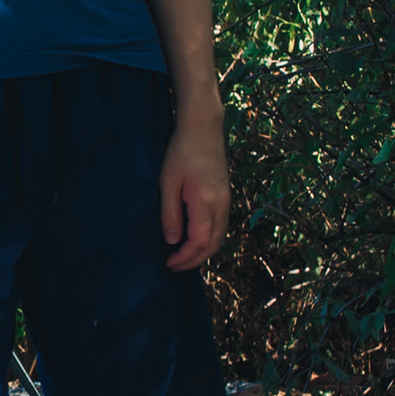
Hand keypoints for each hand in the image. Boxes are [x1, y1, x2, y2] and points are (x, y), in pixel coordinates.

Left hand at [160, 107, 230, 271]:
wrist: (203, 128)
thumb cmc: (181, 152)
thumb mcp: (168, 183)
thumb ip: (171, 214)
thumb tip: (172, 241)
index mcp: (206, 202)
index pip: (199, 241)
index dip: (185, 258)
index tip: (168, 264)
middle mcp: (222, 204)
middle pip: (213, 244)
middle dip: (194, 260)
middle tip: (173, 266)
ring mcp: (226, 201)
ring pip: (219, 237)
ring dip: (202, 252)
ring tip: (181, 257)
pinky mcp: (225, 196)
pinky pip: (220, 226)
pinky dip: (208, 239)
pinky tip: (193, 239)